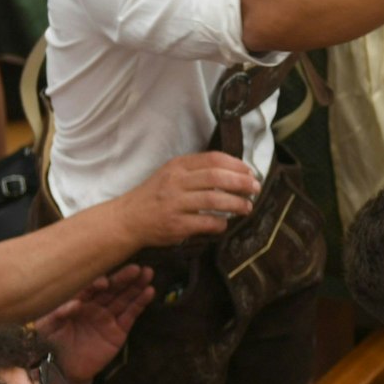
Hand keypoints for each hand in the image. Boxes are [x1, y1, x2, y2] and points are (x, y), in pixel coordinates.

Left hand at [33, 266, 154, 383]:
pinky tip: (149, 291)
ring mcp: (107, 318)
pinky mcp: (118, 331)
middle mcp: (94, 306)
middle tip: (136, 268)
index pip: (90, 287)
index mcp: (77, 301)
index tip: (103, 284)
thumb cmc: (50, 345)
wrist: (62, 370)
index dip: (98, 283)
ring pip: (124, 298)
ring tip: (148, 273)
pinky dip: (140, 303)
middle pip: (111, 289)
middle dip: (124, 278)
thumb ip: (59, 311)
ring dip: (137, 286)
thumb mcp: (48, 326)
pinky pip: (131, 315)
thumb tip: (76, 303)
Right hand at [117, 151, 260, 245]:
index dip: (236, 165)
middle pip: (217, 177)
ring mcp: (174, 203)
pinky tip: (225, 223)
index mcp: (177, 166)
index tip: (250, 172)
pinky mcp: (175, 224)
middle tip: (256, 189)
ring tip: (247, 207)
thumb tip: (235, 171)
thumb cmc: (155, 195)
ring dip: (236, 203)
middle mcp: (176, 182)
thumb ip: (198, 171)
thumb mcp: (172, 174)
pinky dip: (220, 222)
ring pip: (214, 199)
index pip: (213, 159)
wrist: (127, 219)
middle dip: (242, 183)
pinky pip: (206, 222)